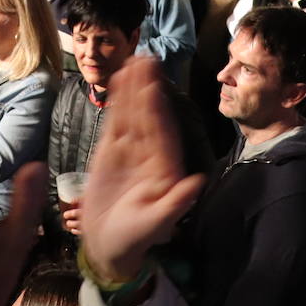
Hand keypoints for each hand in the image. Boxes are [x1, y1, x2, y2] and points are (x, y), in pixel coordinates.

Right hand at [81, 57, 205, 281]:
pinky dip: (116, 102)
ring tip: (132, 62)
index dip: (157, 109)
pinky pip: (115, 122)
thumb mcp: (156, 224)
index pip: (161, 132)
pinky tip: (117, 83)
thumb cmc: (134, 239)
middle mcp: (150, 154)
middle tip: (146, 59)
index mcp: (164, 168)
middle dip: (146, 88)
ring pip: (132, 114)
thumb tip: (197, 183)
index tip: (153, 85)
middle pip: (148, 116)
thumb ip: (176, 204)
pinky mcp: (111, 153)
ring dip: (132, 89)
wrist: (109, 247)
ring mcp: (130, 151)